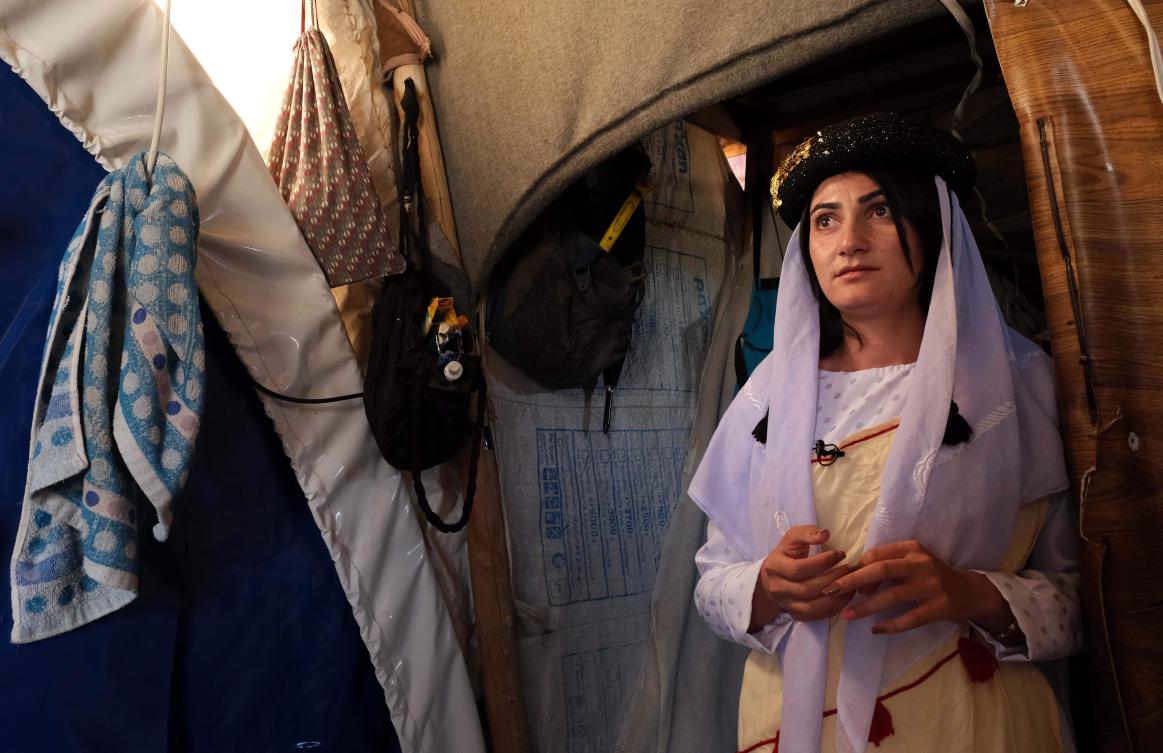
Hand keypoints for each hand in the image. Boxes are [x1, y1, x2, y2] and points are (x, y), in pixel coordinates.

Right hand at [750, 526, 853, 629]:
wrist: (772, 578)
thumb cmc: (787, 555)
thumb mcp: (792, 538)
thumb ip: (807, 533)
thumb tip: (824, 534)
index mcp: (774, 567)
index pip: (799, 569)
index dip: (822, 562)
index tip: (840, 554)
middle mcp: (777, 588)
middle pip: (807, 589)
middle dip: (833, 579)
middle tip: (850, 568)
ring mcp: (786, 604)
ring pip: (812, 607)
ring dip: (836, 597)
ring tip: (851, 583)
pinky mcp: (796, 614)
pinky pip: (817, 616)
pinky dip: (834, 608)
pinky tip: (845, 595)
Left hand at [823, 540, 1011, 634]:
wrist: (969, 592)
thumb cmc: (932, 575)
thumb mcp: (912, 561)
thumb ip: (888, 564)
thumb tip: (855, 576)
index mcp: (912, 549)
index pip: (878, 554)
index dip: (858, 567)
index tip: (844, 580)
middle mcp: (921, 564)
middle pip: (881, 570)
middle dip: (853, 581)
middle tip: (831, 591)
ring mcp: (932, 586)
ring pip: (892, 596)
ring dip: (866, 607)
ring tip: (847, 615)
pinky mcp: (939, 608)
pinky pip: (910, 618)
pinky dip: (890, 625)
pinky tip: (875, 630)